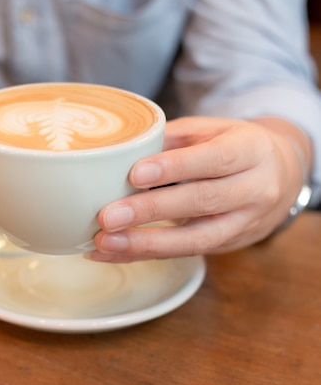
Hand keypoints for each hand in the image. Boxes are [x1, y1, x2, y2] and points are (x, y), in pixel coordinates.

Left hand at [89, 116, 311, 261]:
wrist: (281, 176)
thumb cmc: (234, 146)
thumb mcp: (211, 130)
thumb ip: (172, 137)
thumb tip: (122, 150)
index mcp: (250, 151)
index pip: (214, 160)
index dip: (174, 168)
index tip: (134, 175)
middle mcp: (254, 190)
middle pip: (201, 202)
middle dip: (150, 211)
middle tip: (107, 216)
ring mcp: (244, 223)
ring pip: (195, 239)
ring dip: (144, 244)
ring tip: (104, 242)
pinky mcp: (227, 245)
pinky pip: (184, 253)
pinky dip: (143, 255)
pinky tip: (110, 253)